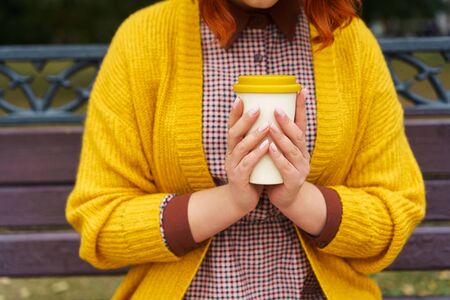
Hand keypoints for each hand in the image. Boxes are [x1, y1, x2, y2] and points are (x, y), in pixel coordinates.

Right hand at [225, 97, 269, 213]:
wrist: (241, 200)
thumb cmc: (251, 174)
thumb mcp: (250, 154)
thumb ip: (255, 140)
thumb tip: (268, 118)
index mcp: (233, 146)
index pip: (231, 125)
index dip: (235, 112)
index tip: (241, 97)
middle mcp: (230, 154)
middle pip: (233, 133)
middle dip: (244, 119)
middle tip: (257, 108)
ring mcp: (233, 166)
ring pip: (241, 148)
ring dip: (253, 135)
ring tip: (267, 125)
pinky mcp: (239, 179)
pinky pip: (248, 164)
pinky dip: (257, 154)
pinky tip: (267, 147)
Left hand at [266, 88, 310, 208]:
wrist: (286, 199)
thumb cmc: (278, 172)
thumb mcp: (280, 152)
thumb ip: (276, 136)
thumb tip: (264, 112)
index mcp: (299, 146)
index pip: (302, 123)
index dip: (301, 107)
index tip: (301, 89)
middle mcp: (303, 155)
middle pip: (298, 134)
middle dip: (288, 120)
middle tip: (276, 108)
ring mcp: (300, 168)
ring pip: (292, 150)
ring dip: (281, 137)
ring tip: (270, 126)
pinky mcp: (293, 181)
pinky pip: (286, 168)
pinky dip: (278, 157)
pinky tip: (270, 148)